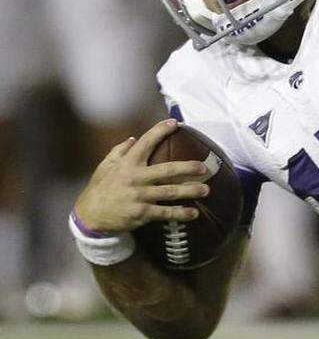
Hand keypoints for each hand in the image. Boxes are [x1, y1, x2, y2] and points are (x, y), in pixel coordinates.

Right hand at [74, 119, 209, 234]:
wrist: (91, 215)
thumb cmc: (101, 188)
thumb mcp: (105, 166)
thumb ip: (119, 151)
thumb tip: (134, 138)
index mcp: (128, 164)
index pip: (146, 143)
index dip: (160, 132)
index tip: (175, 123)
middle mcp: (136, 178)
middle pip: (167, 170)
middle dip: (188, 168)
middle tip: (204, 168)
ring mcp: (140, 196)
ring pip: (171, 192)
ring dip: (190, 191)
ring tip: (206, 190)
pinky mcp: (142, 213)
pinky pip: (165, 213)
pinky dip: (181, 213)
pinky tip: (193, 213)